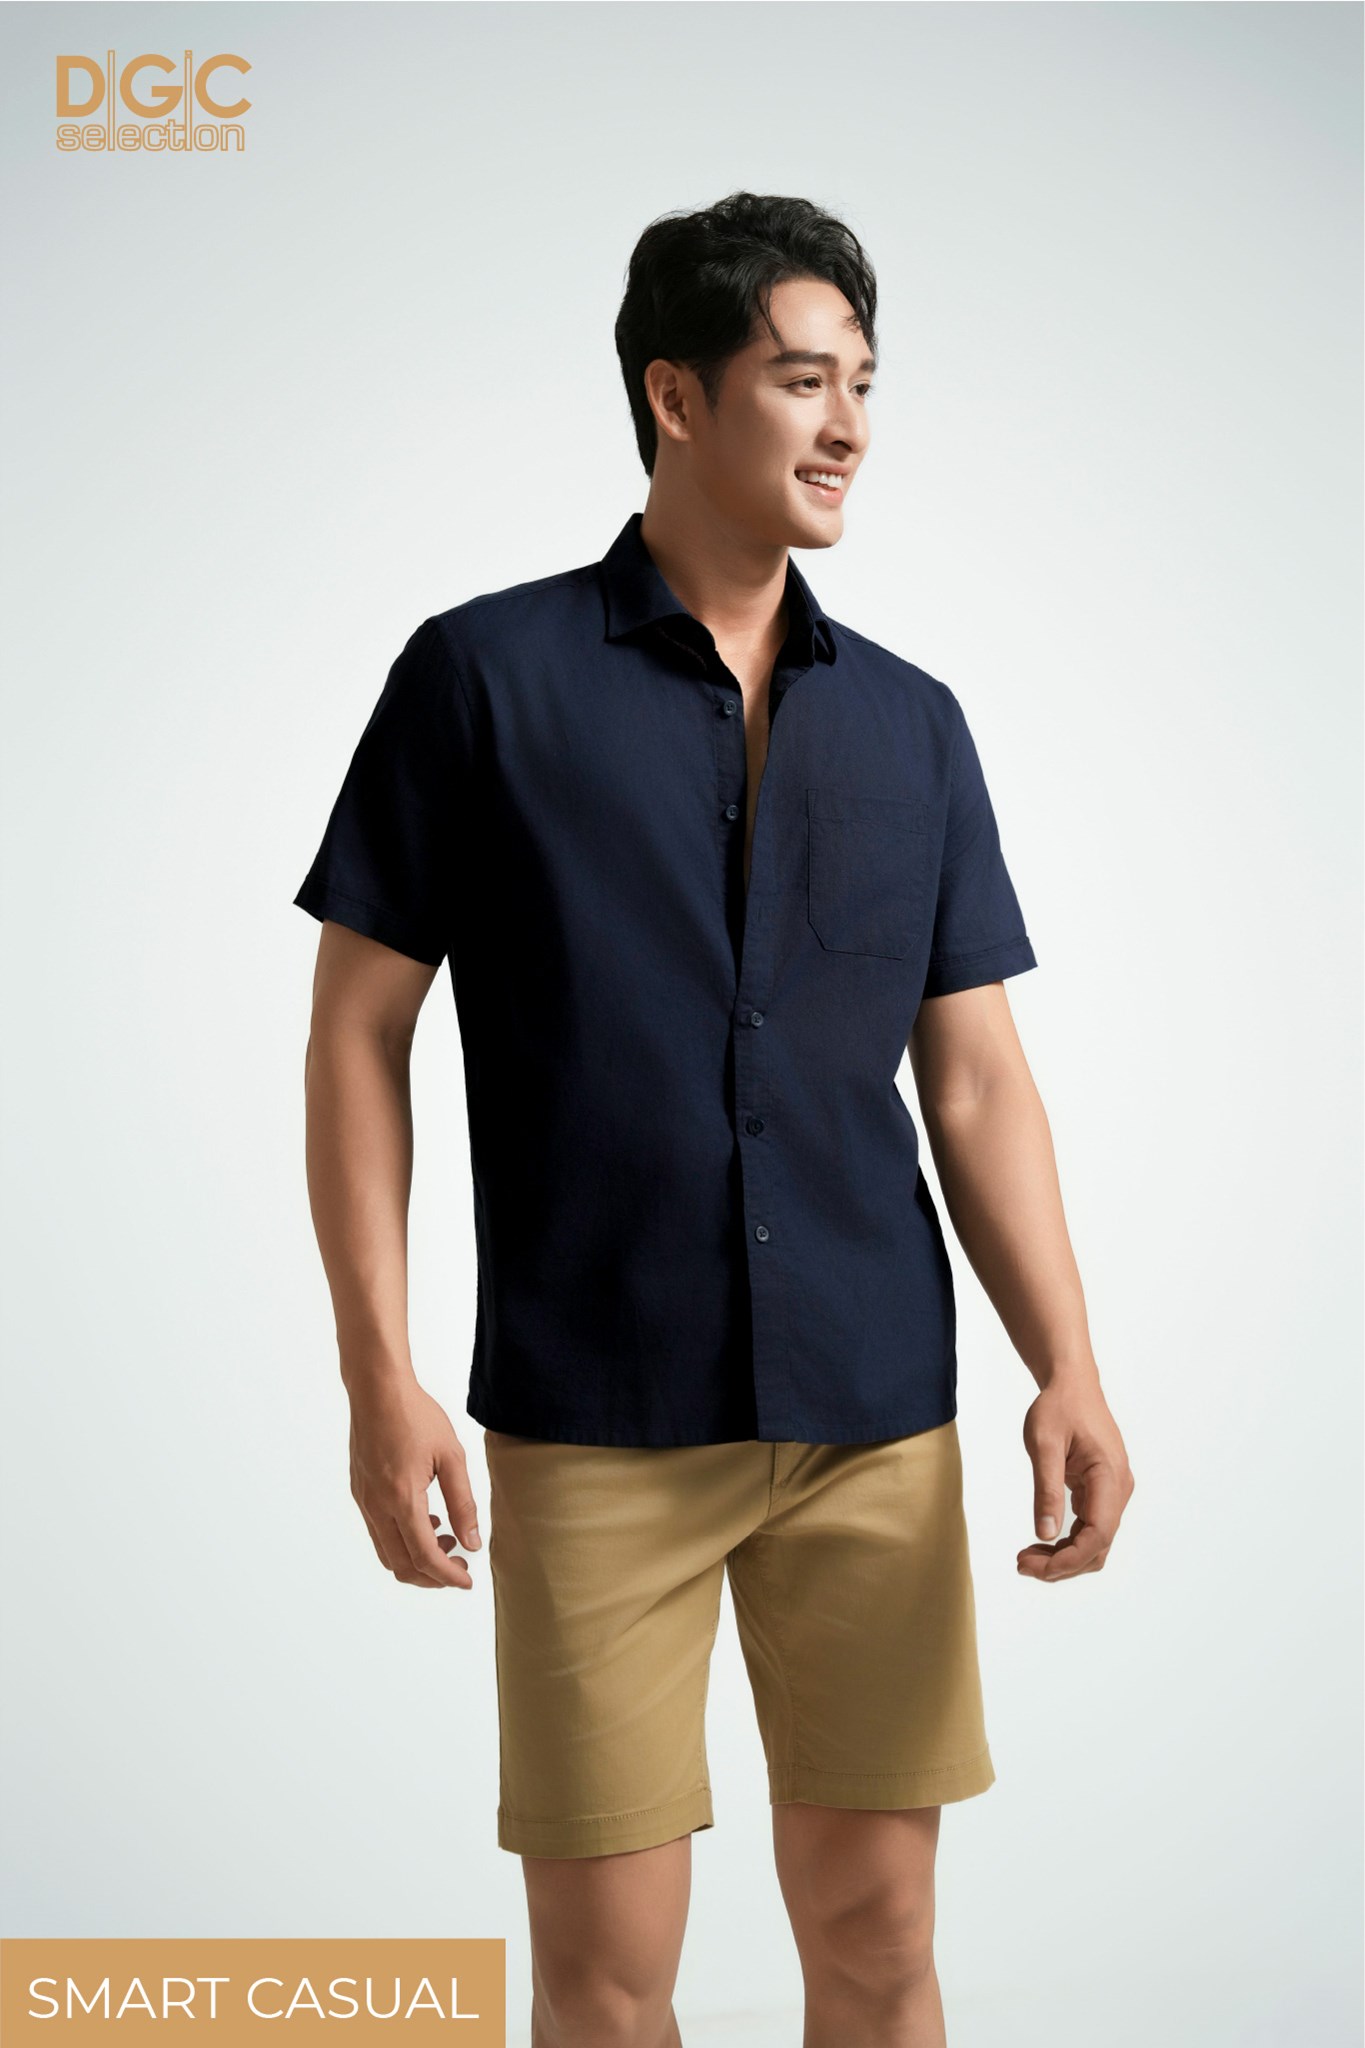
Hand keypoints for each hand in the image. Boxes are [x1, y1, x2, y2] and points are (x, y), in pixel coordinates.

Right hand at [348, 1374, 481, 1588]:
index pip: (425, 1556)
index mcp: (402, 1498)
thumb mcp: (451, 1457)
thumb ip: (463, 1503)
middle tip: (459, 1566)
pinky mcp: (360, 1493)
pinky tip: (426, 1519)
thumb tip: (472, 1542)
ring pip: (387, 1553)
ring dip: (416, 1558)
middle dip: (432, 1576)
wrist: (377, 1390)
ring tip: (447, 1538)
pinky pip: (379, 1532)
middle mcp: (377, 1506)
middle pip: (402, 1565)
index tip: (467, 1580)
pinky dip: (402, 1540)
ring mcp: (364, 1501)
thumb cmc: (416, 1416)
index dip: (448, 1576)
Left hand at [1017, 1375, 1134, 1581]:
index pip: (1098, 1534)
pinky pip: (1090, 1528)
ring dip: (1065, 1557)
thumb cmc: (1058, 1408)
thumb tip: (1045, 1533)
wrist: (1072, 1385)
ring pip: (1096, 1542)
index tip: (1036, 1567)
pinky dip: (1067, 1542)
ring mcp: (1113, 1492)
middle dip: (1063, 1564)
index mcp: (1110, 1476)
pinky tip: (1041, 1545)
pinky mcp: (1102, 1492)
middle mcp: (1119, 1488)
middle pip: (1099, 1546)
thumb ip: (1046, 1489)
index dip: (1069, 1559)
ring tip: (1027, 1558)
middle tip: (1022, 1564)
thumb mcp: (1043, 1444)